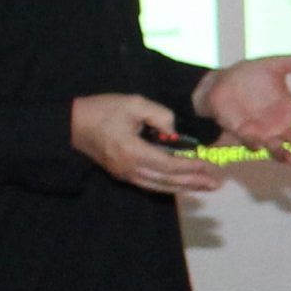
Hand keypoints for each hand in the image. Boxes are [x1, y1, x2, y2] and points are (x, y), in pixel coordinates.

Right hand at [70, 92, 224, 194]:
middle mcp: (130, 169)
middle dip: (194, 182)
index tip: (210, 164)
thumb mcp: (133, 103)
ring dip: (185, 187)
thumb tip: (175, 131)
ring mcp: (126, 175)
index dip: (192, 166)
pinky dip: (170, 186)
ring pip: (161, 186)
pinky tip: (183, 184)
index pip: (169, 164)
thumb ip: (159, 115)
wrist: (73, 124)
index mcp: (133, 151)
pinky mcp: (123, 175)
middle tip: (216, 182)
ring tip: (206, 187)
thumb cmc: (103, 111)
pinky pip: (151, 184)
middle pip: (168, 180)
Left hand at [194, 52, 290, 165]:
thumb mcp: (275, 64)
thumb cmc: (248, 75)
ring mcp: (262, 131)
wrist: (219, 82)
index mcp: (290, 109)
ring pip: (278, 147)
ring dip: (283, 155)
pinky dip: (256, 143)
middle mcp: (279, 124)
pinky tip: (260, 145)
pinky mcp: (244, 132)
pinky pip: (252, 141)